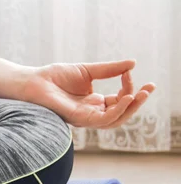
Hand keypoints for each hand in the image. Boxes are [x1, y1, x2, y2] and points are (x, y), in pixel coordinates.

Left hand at [24, 60, 155, 128]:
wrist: (34, 81)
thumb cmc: (54, 77)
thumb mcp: (87, 70)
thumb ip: (109, 69)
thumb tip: (133, 63)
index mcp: (94, 102)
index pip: (119, 100)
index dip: (129, 87)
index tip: (130, 71)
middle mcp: (91, 112)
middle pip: (121, 113)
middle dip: (138, 102)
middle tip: (150, 87)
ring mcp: (86, 117)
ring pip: (115, 119)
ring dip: (131, 107)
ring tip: (140, 93)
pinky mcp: (79, 119)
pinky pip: (103, 120)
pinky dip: (117, 110)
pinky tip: (125, 98)